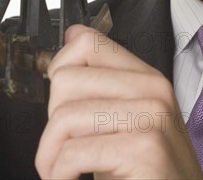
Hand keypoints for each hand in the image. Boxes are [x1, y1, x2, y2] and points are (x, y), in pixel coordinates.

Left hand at [35, 25, 202, 179]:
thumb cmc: (149, 173)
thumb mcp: (128, 121)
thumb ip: (103, 84)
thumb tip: (71, 37)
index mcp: (146, 78)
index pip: (87, 41)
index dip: (60, 67)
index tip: (59, 98)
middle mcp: (153, 90)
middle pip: (66, 79)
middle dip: (51, 119)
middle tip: (62, 146)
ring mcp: (152, 116)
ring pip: (65, 116)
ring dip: (50, 153)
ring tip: (60, 170)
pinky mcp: (145, 148)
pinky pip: (74, 153)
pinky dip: (59, 173)